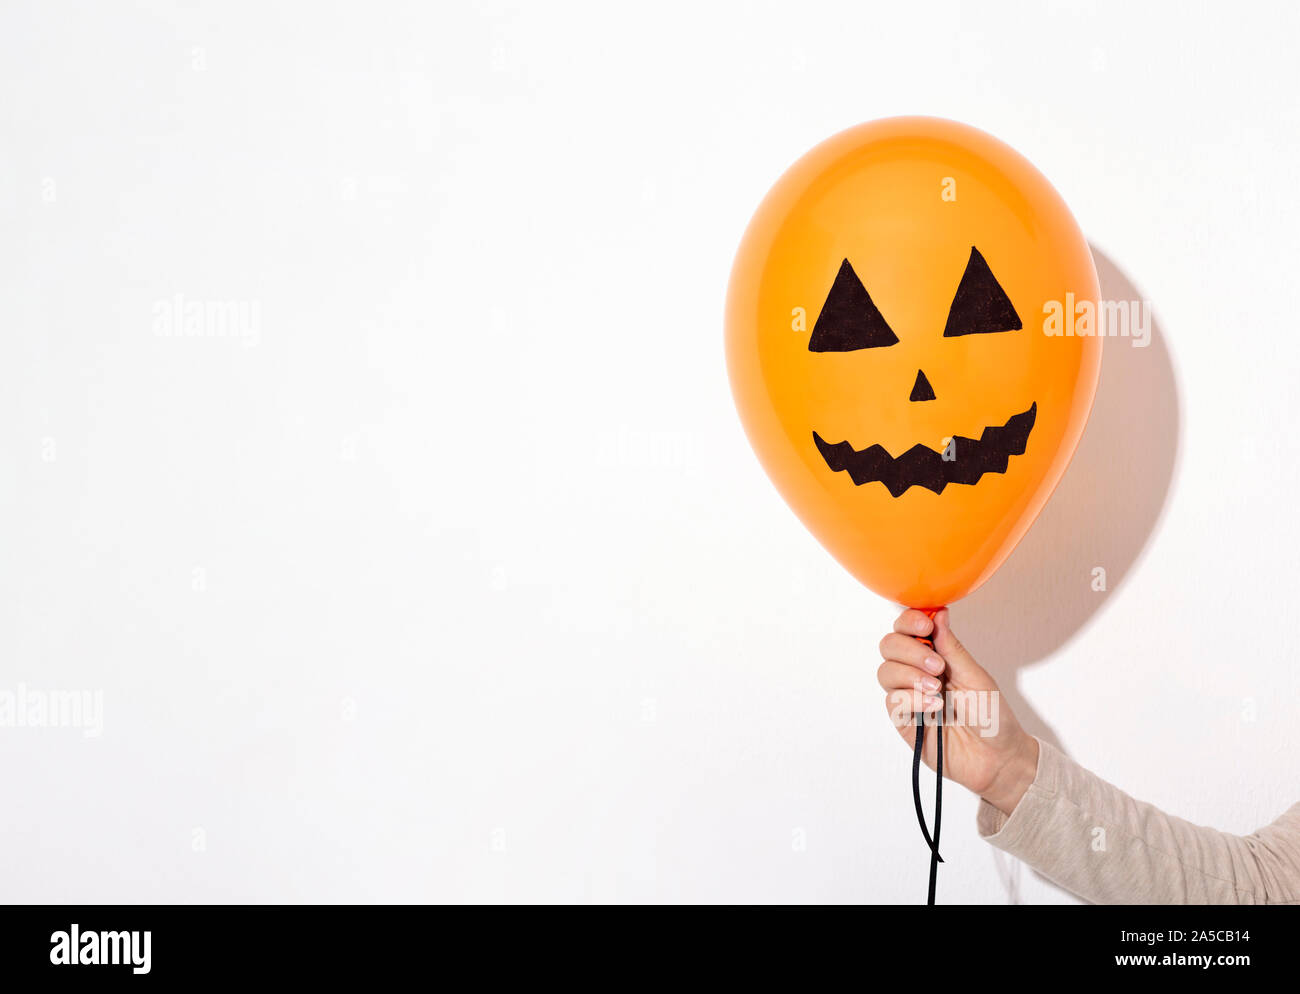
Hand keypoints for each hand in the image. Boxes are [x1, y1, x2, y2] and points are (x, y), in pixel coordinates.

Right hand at [877, 608, 1038, 814]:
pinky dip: (912, 699)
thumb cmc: (992, 717)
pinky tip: (934, 707)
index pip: (908, 628)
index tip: (925, 626)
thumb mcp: (976, 677)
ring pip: (885, 671)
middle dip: (910, 650)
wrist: (997, 758)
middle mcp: (918, 672)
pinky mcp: (904, 721)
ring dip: (910, 675)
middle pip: (889, 645)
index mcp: (936, 656)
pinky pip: (892, 701)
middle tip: (937, 665)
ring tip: (937, 689)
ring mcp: (909, 696)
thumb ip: (952, 648)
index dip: (910, 621)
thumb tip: (939, 613)